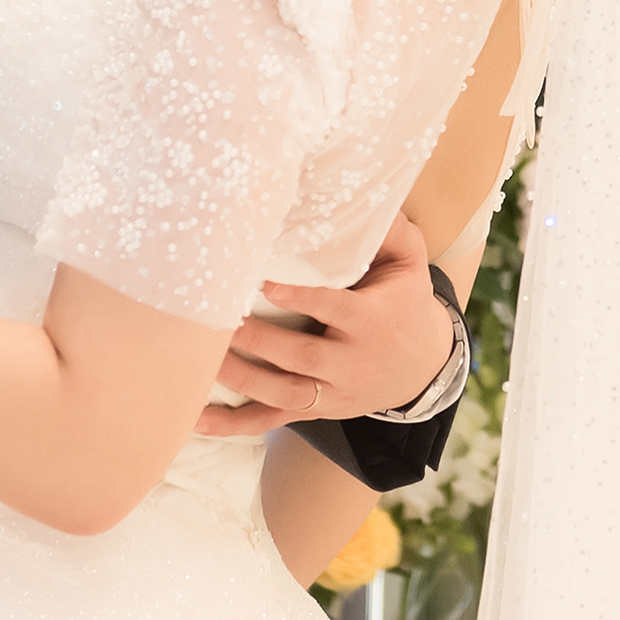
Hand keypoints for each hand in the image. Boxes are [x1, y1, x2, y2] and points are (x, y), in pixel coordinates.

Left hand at [199, 210, 453, 435]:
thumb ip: (392, 230)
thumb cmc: (404, 301)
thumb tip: (368, 194)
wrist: (422, 366)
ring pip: (284, 393)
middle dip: (260, 342)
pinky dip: (234, 424)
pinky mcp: (315, 410)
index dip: (302, 298)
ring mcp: (331, 393)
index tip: (266, 284)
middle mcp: (351, 362)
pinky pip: (272, 422)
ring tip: (203, 361)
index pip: (335, 309)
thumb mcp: (409, 263)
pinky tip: (197, 419)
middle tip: (222, 323)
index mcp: (371, 321)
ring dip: (242, 379)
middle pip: (303, 357)